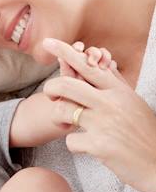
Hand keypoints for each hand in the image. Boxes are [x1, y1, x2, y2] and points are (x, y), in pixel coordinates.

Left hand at [43, 38, 155, 191]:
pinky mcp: (99, 145)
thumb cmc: (144, 134)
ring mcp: (104, 123)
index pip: (87, 66)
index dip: (65, 52)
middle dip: (50, 88)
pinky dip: (75, 145)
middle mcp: (110, 103)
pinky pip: (70, 140)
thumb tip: (104, 62)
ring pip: (62, 110)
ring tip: (69, 124)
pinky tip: (88, 148)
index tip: (47, 43)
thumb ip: (116, 84)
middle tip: (50, 95)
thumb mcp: (134, 103)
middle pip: (66, 85)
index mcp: (118, 90)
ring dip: (60, 118)